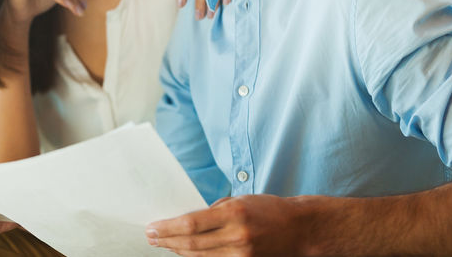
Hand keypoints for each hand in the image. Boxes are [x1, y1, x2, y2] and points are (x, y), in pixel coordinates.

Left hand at [145, 195, 306, 255]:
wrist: (299, 229)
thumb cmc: (268, 210)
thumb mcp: (240, 200)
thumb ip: (214, 211)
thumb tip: (186, 221)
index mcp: (234, 213)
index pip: (191, 224)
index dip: (167, 228)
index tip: (152, 227)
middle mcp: (237, 236)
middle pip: (191, 244)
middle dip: (167, 241)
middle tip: (151, 237)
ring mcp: (242, 255)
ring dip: (178, 251)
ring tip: (163, 244)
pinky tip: (184, 253)